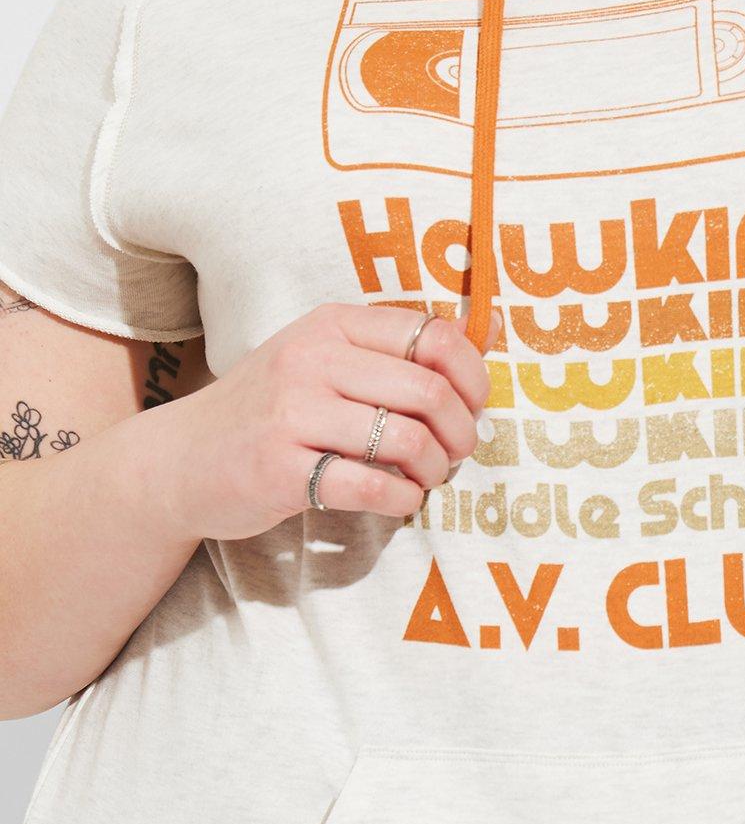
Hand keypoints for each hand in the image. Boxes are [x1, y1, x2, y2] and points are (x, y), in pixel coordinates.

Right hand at [145, 302, 499, 541]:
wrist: (179, 460)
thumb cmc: (271, 408)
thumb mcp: (326, 358)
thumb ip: (396, 351)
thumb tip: (486, 336)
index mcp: (334, 324)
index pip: (433, 335)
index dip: (472, 375)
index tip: (474, 405)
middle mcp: (313, 358)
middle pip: (428, 391)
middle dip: (460, 431)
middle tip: (456, 453)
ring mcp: (292, 412)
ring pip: (405, 439)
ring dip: (434, 469)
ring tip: (427, 478)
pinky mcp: (279, 468)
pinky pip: (369, 485)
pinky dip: (401, 498)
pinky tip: (400, 500)